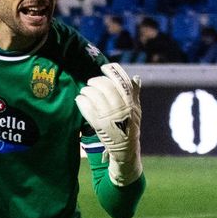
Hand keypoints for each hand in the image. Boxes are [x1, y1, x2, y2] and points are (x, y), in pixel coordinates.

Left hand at [75, 62, 141, 185]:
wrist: (125, 149)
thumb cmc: (130, 127)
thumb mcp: (136, 110)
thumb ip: (134, 93)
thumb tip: (135, 77)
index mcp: (130, 103)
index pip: (121, 82)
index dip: (111, 72)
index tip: (104, 68)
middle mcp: (120, 109)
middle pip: (105, 87)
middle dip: (95, 81)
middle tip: (91, 82)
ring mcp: (109, 117)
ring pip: (94, 96)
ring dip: (87, 90)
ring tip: (85, 91)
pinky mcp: (98, 125)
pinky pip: (87, 108)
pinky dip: (81, 101)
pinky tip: (80, 99)